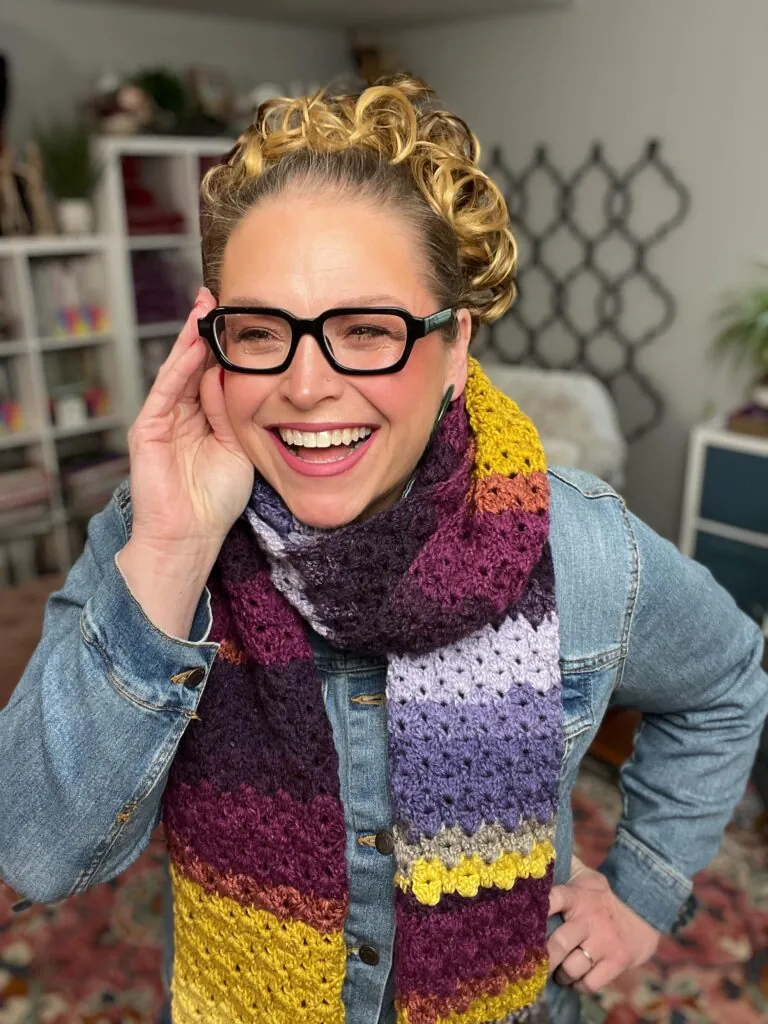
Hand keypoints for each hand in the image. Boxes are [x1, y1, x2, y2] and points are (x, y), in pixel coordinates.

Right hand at [126, 287, 253, 556]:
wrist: (191, 537)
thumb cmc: (216, 501)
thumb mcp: (236, 448)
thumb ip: (230, 413)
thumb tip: (225, 375)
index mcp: (201, 419)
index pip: (209, 373)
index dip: (220, 346)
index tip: (236, 316)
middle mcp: (179, 415)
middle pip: (190, 364)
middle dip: (200, 331)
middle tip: (213, 296)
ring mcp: (161, 421)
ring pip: (176, 372)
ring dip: (188, 340)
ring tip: (202, 309)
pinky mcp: (148, 431)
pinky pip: (165, 393)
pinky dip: (179, 369)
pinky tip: (192, 347)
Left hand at [547, 855, 660, 994]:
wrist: (643, 915)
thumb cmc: (601, 898)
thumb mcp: (585, 878)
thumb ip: (563, 867)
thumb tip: (540, 850)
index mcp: (578, 897)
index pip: (554, 899)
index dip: (539, 908)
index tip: (522, 921)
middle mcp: (589, 920)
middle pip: (558, 944)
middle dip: (542, 957)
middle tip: (534, 961)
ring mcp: (604, 943)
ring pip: (572, 968)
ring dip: (560, 973)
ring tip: (556, 970)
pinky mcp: (616, 963)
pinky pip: (590, 983)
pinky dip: (578, 985)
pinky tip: (575, 979)